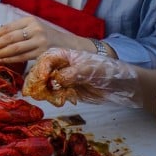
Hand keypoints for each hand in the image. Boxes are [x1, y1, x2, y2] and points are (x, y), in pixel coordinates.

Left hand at [0, 15, 79, 63]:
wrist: (67, 43)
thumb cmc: (44, 35)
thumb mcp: (31, 27)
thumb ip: (16, 30)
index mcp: (29, 20)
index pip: (6, 28)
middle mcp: (35, 29)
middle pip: (9, 38)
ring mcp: (40, 41)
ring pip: (15, 48)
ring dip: (0, 53)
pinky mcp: (43, 53)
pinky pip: (22, 57)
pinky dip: (10, 59)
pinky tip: (1, 60)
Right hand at [23, 48, 138, 106]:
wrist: (122, 85)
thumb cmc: (107, 70)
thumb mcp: (89, 69)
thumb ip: (72, 73)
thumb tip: (56, 80)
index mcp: (64, 55)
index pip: (46, 58)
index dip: (40, 68)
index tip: (40, 78)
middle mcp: (61, 66)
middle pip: (41, 72)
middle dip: (36, 81)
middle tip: (33, 91)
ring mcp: (64, 79)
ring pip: (46, 85)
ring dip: (44, 92)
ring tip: (48, 98)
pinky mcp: (68, 91)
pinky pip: (55, 95)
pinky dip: (54, 99)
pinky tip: (61, 101)